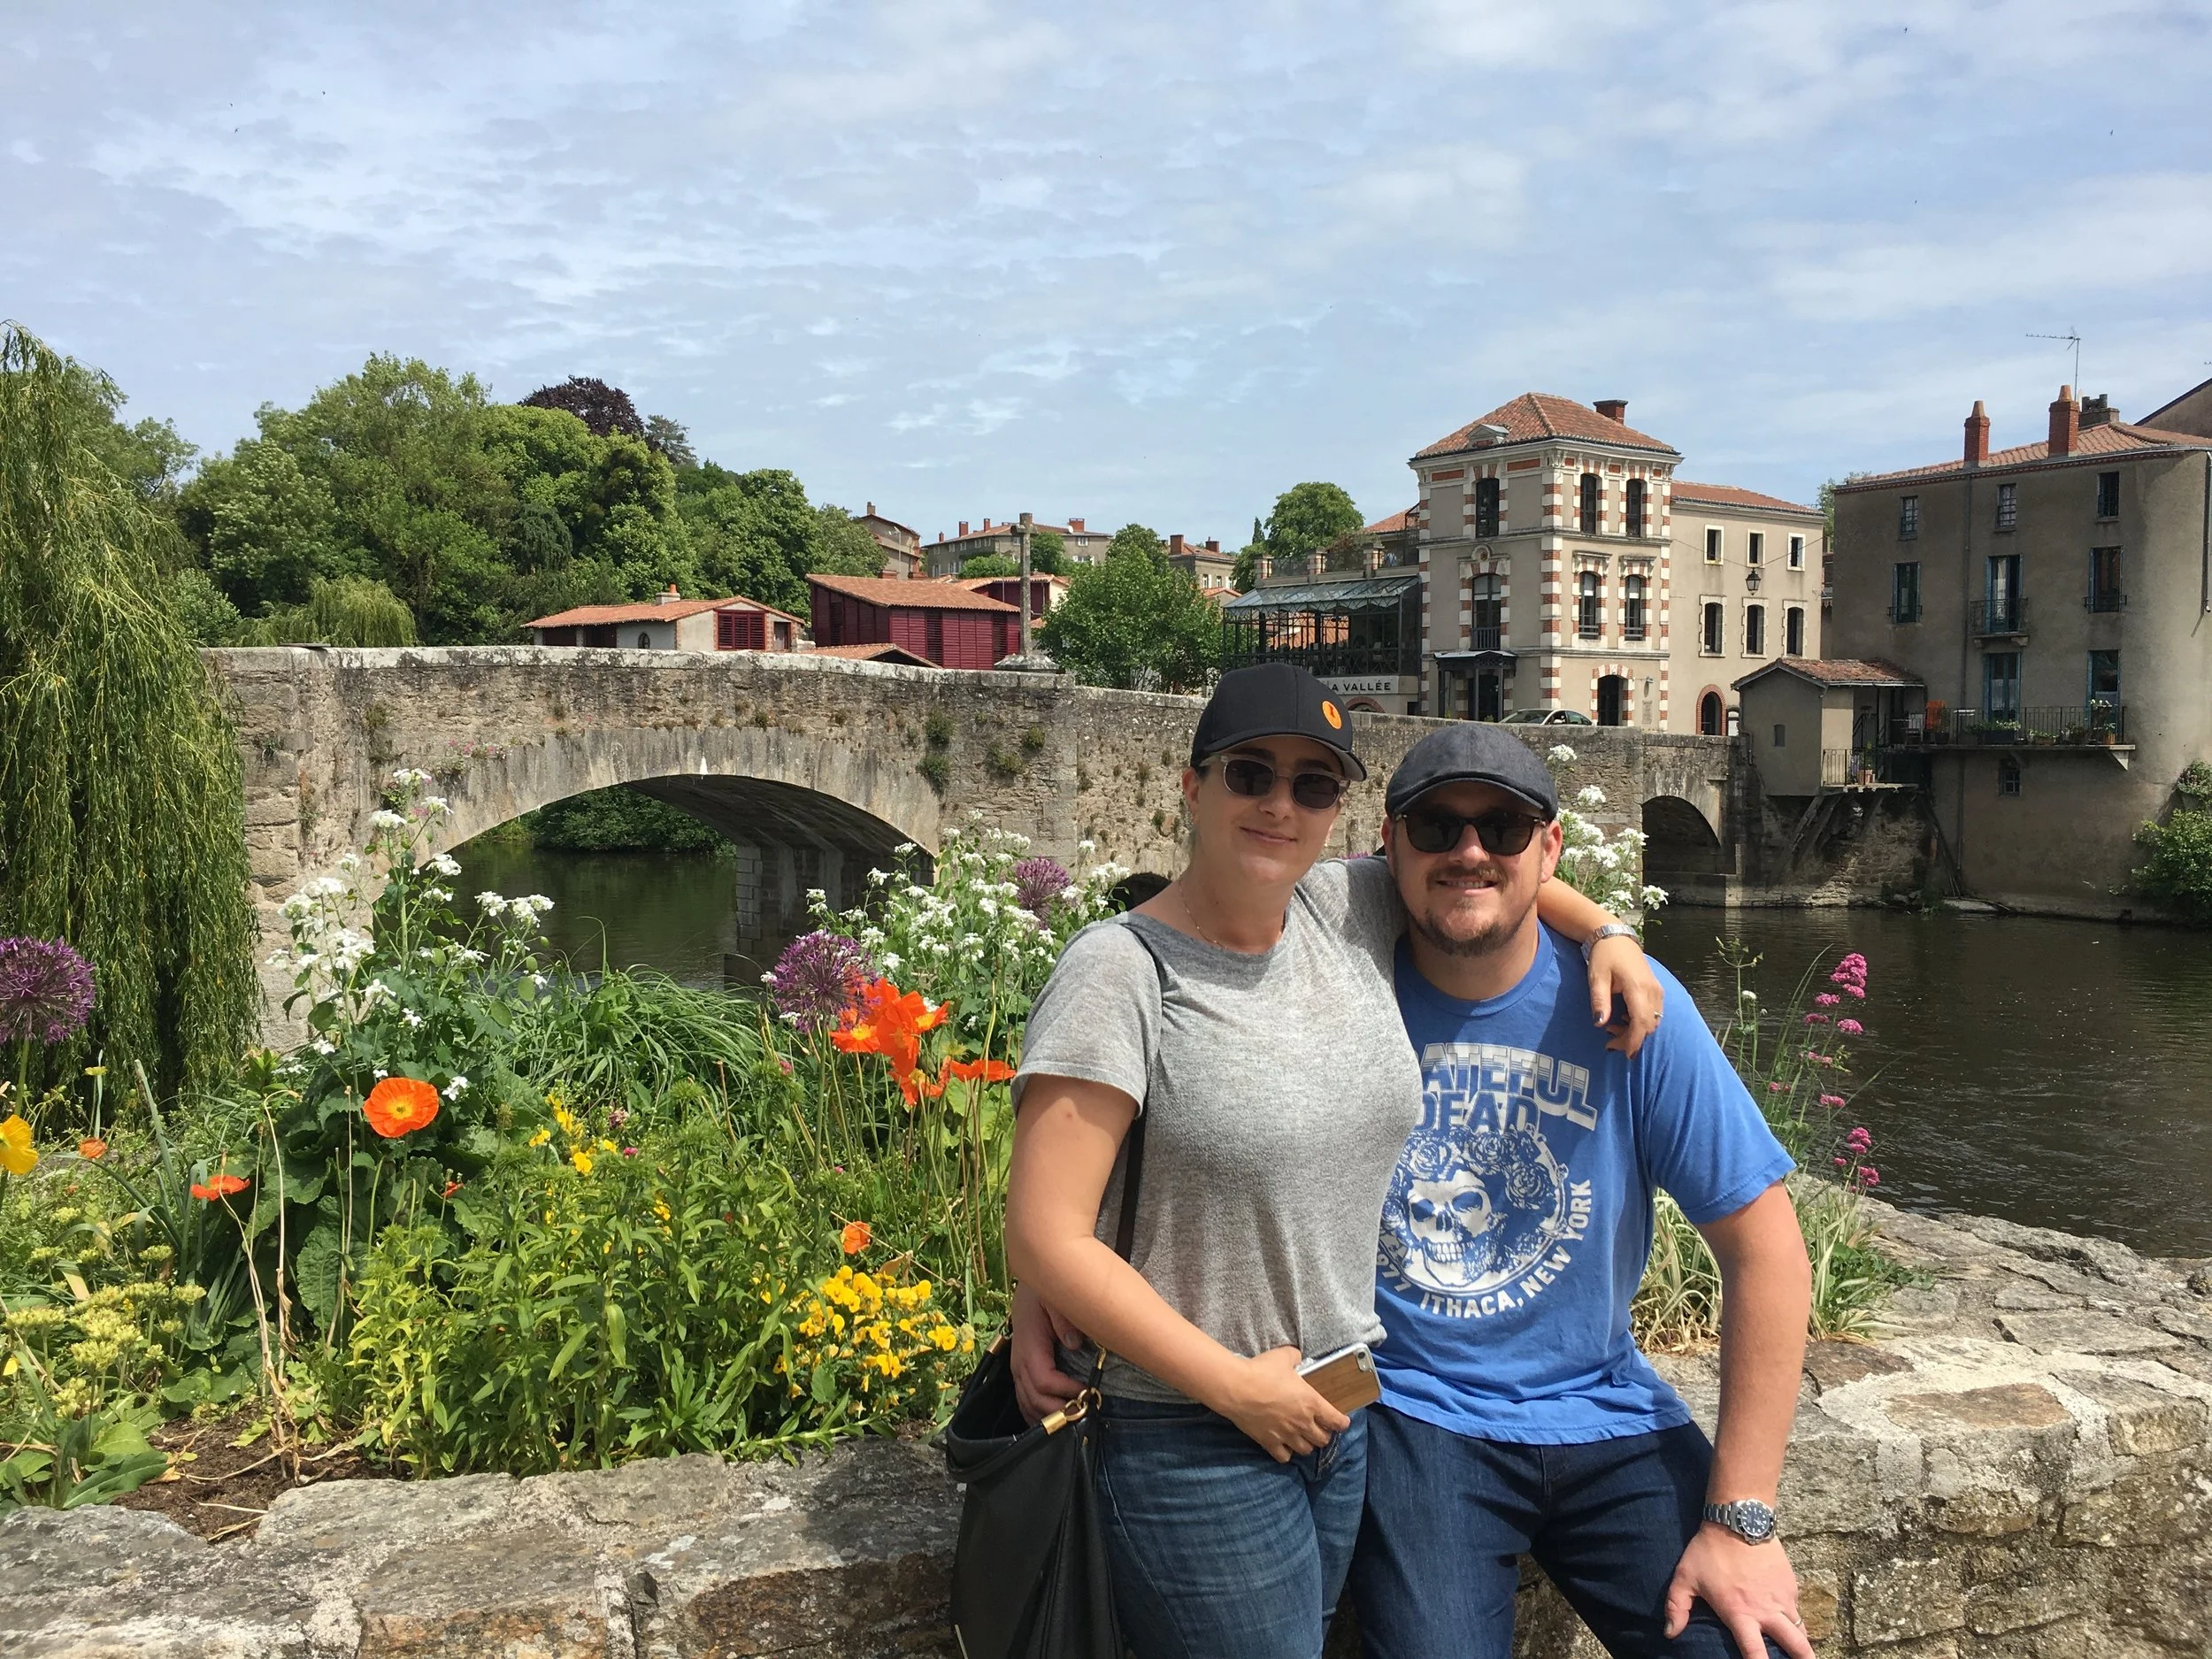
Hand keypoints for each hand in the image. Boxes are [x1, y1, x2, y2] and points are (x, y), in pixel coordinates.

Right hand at [1010, 1282, 1083, 1423]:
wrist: (1030, 1286)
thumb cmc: (1043, 1292)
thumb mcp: (1054, 1298)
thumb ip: (1064, 1319)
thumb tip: (1075, 1344)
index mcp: (1029, 1348)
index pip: (1043, 1381)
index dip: (1065, 1391)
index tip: (1088, 1391)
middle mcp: (1019, 1364)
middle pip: (1036, 1400)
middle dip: (1061, 1410)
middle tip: (1086, 1410)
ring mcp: (1018, 1371)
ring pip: (1029, 1406)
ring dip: (1051, 1417)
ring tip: (1075, 1418)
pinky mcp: (1021, 1373)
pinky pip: (1024, 1402)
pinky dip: (1037, 1416)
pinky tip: (1054, 1422)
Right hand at [1216, 1347, 1349, 1462]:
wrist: (1237, 1388)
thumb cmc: (1262, 1371)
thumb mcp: (1283, 1356)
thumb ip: (1295, 1357)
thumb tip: (1297, 1356)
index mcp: (1311, 1402)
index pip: (1335, 1420)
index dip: (1342, 1423)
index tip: (1343, 1423)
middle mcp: (1302, 1422)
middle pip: (1322, 1439)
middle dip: (1324, 1435)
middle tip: (1319, 1428)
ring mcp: (1286, 1435)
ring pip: (1306, 1450)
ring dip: (1307, 1444)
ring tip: (1303, 1438)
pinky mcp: (1269, 1442)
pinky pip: (1284, 1457)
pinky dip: (1286, 1453)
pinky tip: (1284, 1446)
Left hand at [1588, 932, 1663, 1056]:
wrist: (1616, 937)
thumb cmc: (1604, 956)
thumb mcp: (1596, 978)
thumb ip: (1600, 1001)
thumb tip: (1600, 1024)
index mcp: (1638, 987)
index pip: (1641, 1022)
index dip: (1634, 1041)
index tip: (1624, 1054)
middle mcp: (1653, 990)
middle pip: (1648, 1025)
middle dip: (1631, 1039)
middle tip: (1609, 1041)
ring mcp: (1657, 990)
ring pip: (1652, 1021)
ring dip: (1635, 1031)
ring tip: (1613, 1028)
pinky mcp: (1656, 990)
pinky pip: (1653, 1013)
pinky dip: (1640, 1022)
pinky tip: (1623, 1019)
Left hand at [1665, 1525, 1811, 1658]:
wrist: (1738, 1520)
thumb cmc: (1708, 1551)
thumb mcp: (1685, 1578)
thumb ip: (1677, 1607)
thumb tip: (1670, 1633)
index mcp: (1740, 1614)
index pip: (1756, 1654)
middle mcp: (1767, 1611)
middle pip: (1796, 1646)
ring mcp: (1783, 1597)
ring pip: (1802, 1629)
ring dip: (1803, 1643)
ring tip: (1803, 1654)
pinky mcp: (1791, 1583)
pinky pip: (1797, 1608)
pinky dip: (1794, 1617)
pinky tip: (1789, 1619)